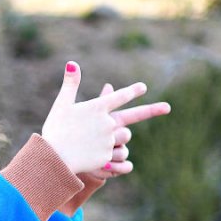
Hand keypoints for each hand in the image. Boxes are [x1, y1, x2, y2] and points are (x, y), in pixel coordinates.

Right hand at [41, 63, 170, 175]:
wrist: (54, 158)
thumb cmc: (55, 129)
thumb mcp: (62, 104)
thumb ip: (71, 84)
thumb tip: (72, 62)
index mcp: (97, 108)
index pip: (120, 96)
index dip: (132, 91)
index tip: (142, 88)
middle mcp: (107, 122)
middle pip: (132, 117)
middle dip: (152, 110)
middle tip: (167, 107)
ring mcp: (109, 140)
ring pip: (121, 138)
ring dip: (114, 139)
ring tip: (91, 143)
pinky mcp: (108, 157)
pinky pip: (114, 155)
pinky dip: (106, 156)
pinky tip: (90, 157)